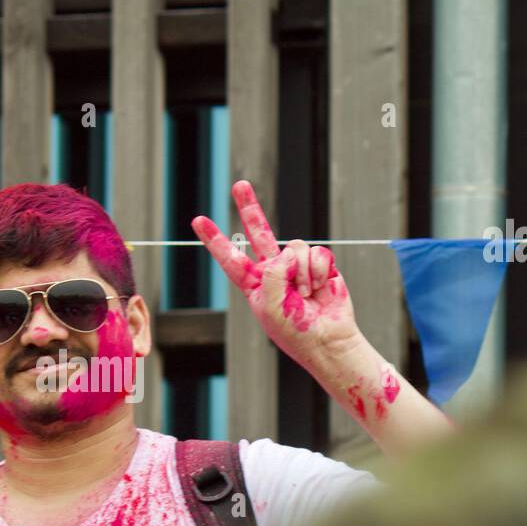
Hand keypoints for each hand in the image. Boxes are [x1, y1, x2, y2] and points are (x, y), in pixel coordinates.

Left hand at [192, 180, 360, 371]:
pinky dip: (319, 270)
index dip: (214, 239)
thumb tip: (287, 253)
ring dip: (302, 271)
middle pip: (259, 232)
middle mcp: (274, 271)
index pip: (230, 258)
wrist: (327, 340)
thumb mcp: (270, 307)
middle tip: (239, 185)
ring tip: (307, 293)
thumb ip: (272, 275)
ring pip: (295, 246)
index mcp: (255, 285)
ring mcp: (297, 267)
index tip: (198, 220)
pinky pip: (317, 252)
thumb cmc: (296, 332)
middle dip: (249, 207)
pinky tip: (320, 287)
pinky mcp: (320, 265)